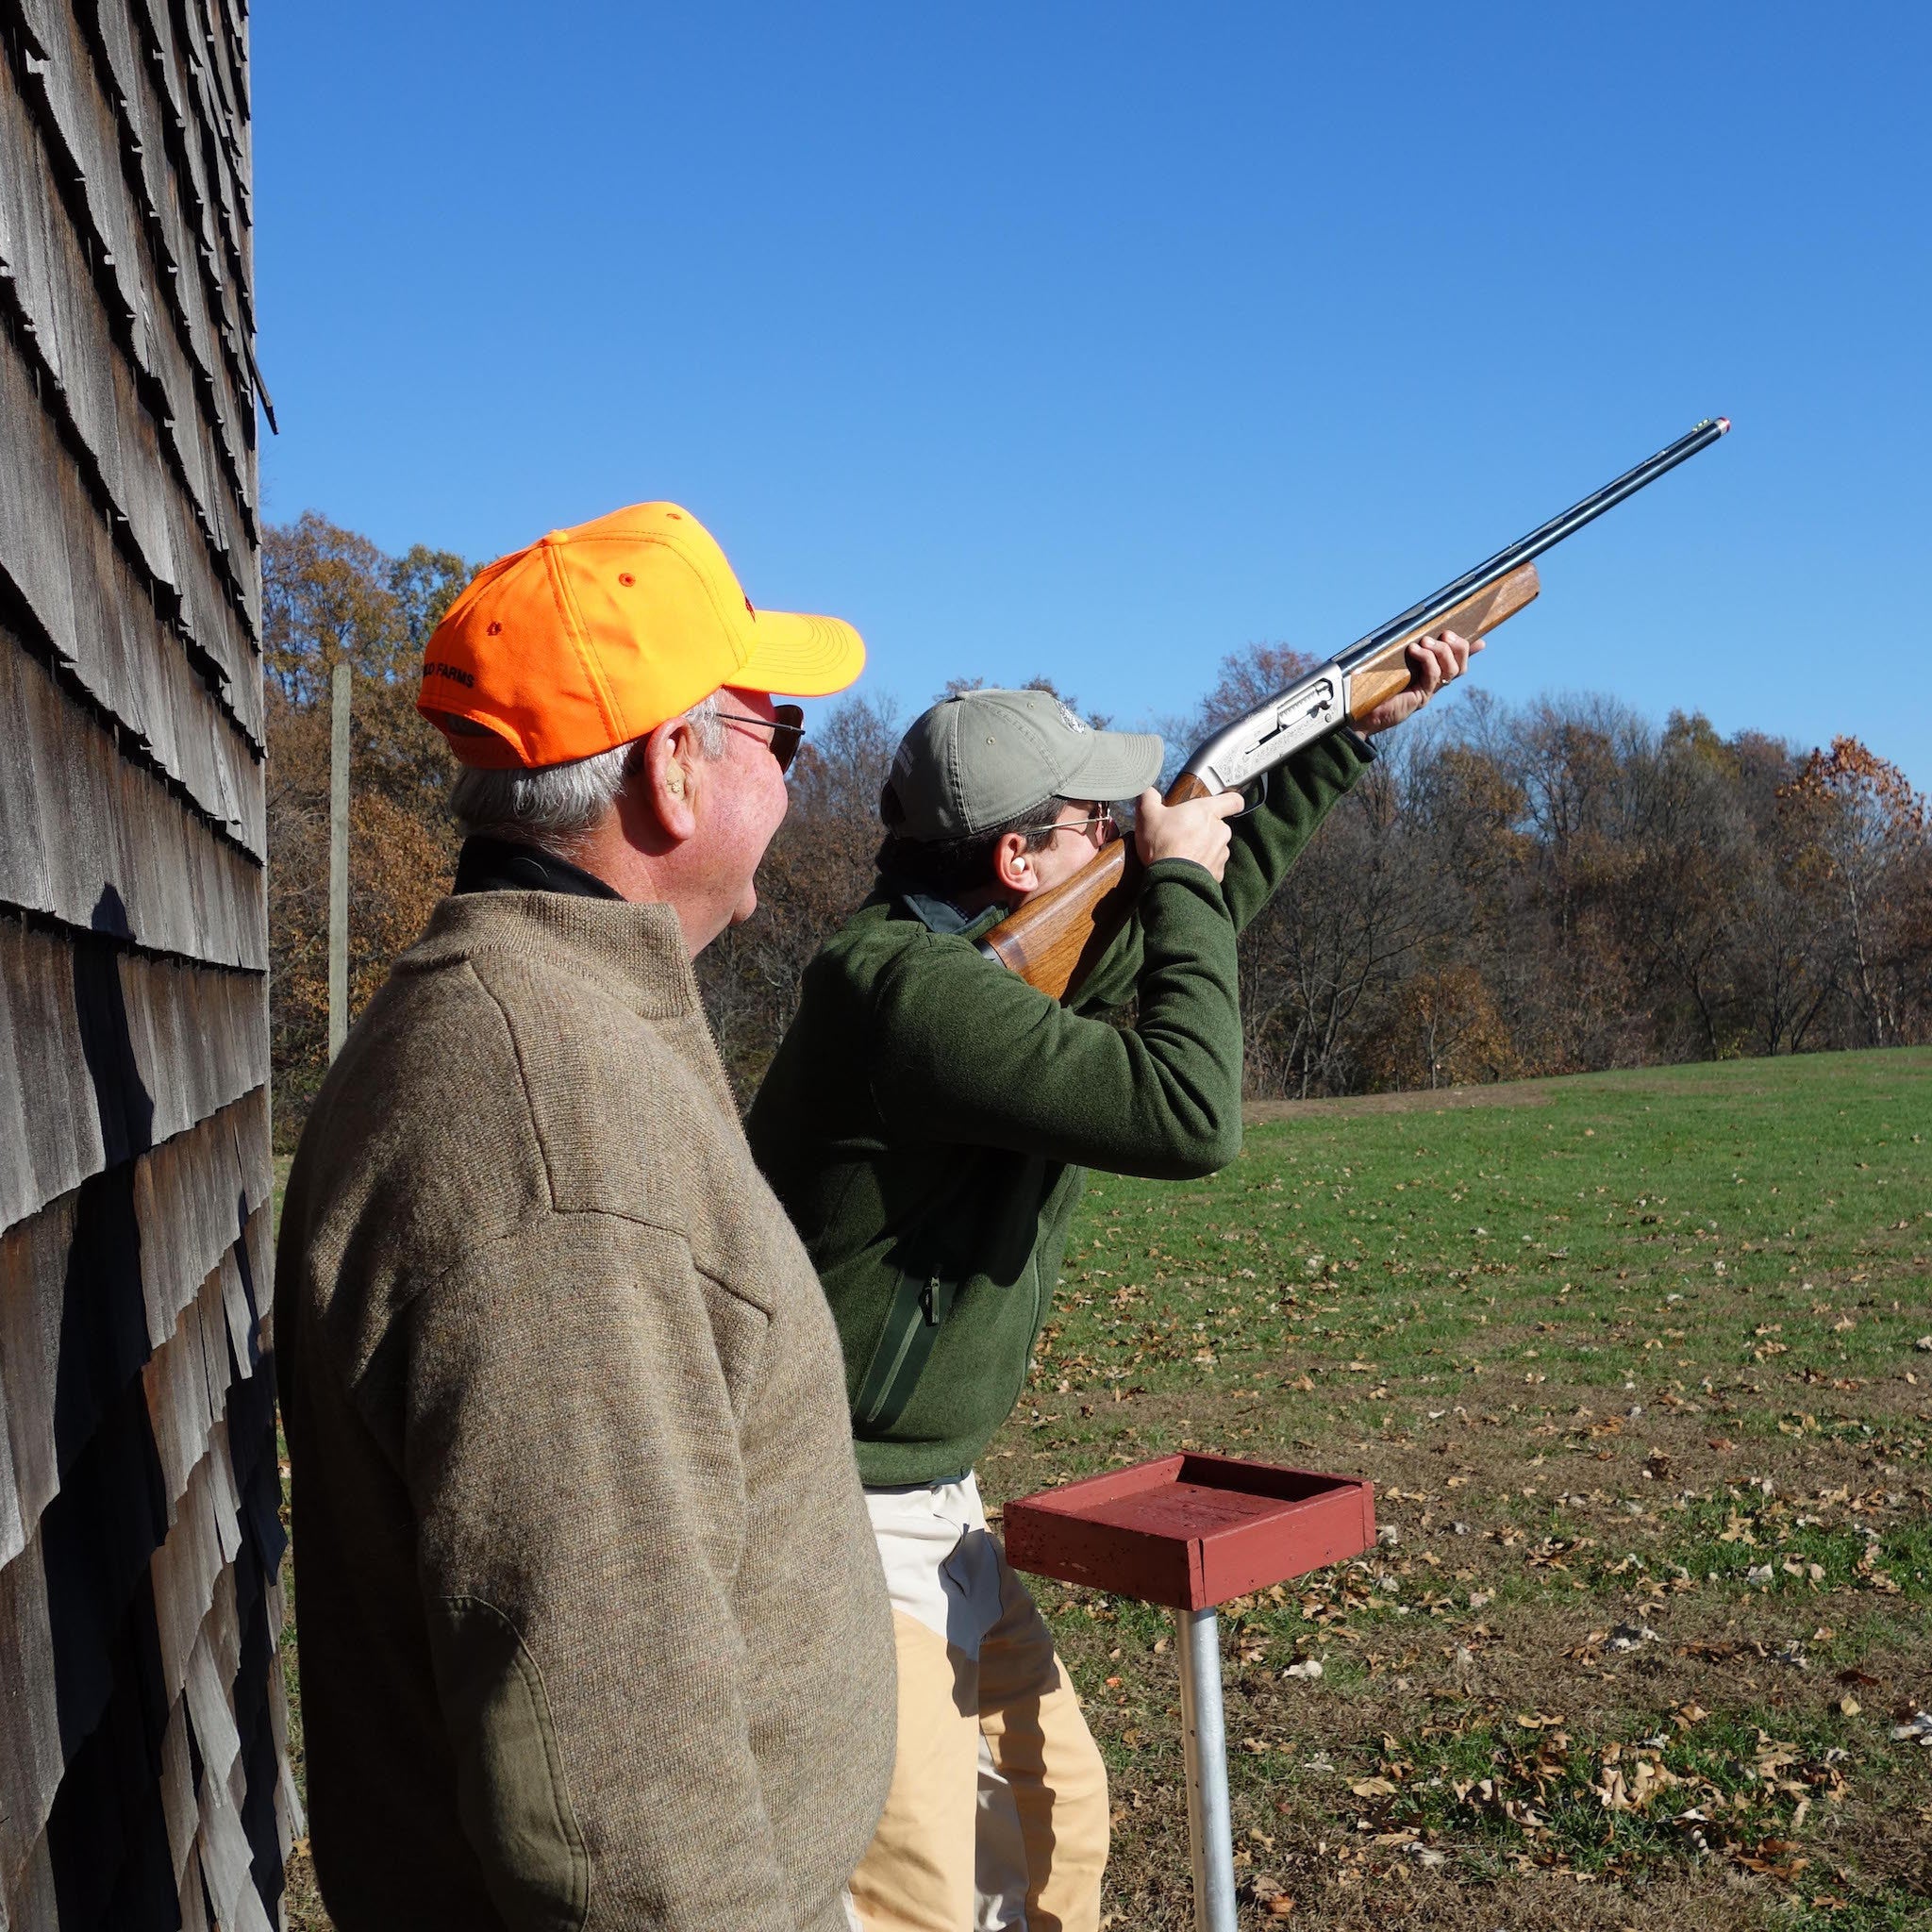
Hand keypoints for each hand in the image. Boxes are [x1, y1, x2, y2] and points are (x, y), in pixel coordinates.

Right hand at [1133, 786, 1244, 881]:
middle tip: (1183, 834)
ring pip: (1216, 846)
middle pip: (1219, 825)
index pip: (1234, 800)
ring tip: (1182, 854)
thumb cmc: (1162, 844)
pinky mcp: (1218, 872)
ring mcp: (1221, 853)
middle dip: (1204, 829)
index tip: (1223, 805)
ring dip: (1203, 849)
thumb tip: (1147, 790)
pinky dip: (1202, 866)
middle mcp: (1220, 831)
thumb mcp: (1147, 815)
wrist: (1170, 881)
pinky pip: (1212, 865)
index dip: (1231, 801)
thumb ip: (1149, 797)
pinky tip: (1186, 868)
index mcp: (1207, 811)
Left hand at [1356, 629, 1482, 734]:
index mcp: (1430, 676)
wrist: (1360, 712)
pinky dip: (1427, 660)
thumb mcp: (1392, 663)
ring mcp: (1428, 692)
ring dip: (1440, 651)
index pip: (1457, 663)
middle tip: (1443, 635)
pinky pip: (1433, 676)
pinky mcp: (1419, 698)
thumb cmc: (1373, 686)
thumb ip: (1405, 651)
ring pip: (1450, 670)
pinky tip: (1415, 651)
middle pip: (1460, 666)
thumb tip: (1410, 634)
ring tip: (1424, 642)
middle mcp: (1433, 686)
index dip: (1470, 652)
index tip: (1481, 641)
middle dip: (1457, 646)